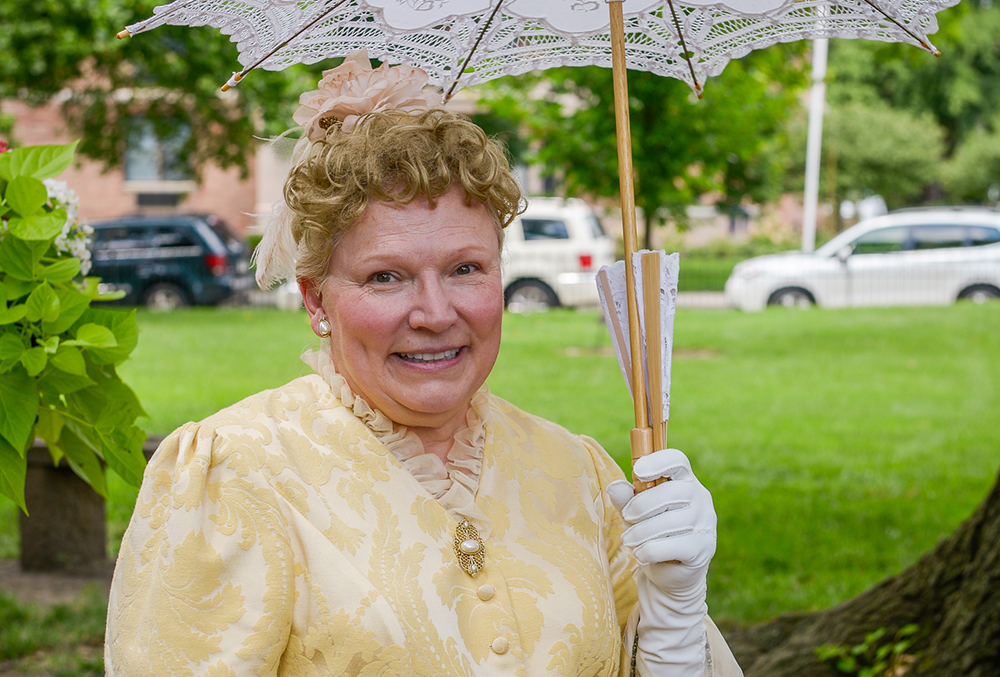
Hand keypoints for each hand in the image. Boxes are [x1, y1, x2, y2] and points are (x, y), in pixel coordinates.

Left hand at [608, 448, 716, 675]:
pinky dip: (647, 551)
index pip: (677, 460)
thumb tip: (613, 487)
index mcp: (687, 483)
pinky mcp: (700, 550)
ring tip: (637, 544)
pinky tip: (646, 557)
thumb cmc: (652, 538)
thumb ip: (625, 498)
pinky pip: (663, 544)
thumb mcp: (637, 515)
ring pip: (657, 520)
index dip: (657, 463)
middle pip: (659, 495)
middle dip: (635, 511)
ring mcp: (704, 525)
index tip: (638, 471)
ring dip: (638, 534)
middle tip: (630, 524)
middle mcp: (701, 500)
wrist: (673, 585)